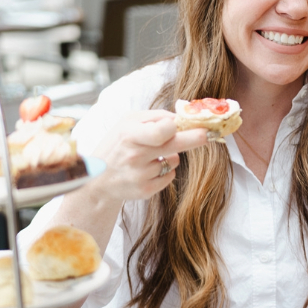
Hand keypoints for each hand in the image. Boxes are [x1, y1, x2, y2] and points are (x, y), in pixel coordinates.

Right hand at [90, 110, 208, 201]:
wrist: (97, 179)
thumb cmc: (117, 144)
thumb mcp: (128, 122)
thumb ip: (155, 117)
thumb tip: (182, 118)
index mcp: (130, 135)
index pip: (162, 130)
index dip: (176, 126)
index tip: (189, 122)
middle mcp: (135, 156)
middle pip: (175, 145)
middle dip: (195, 137)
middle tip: (209, 133)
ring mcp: (141, 175)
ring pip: (174, 160)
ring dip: (170, 155)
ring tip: (150, 155)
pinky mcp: (145, 191)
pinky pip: (170, 176)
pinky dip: (165, 170)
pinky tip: (149, 168)